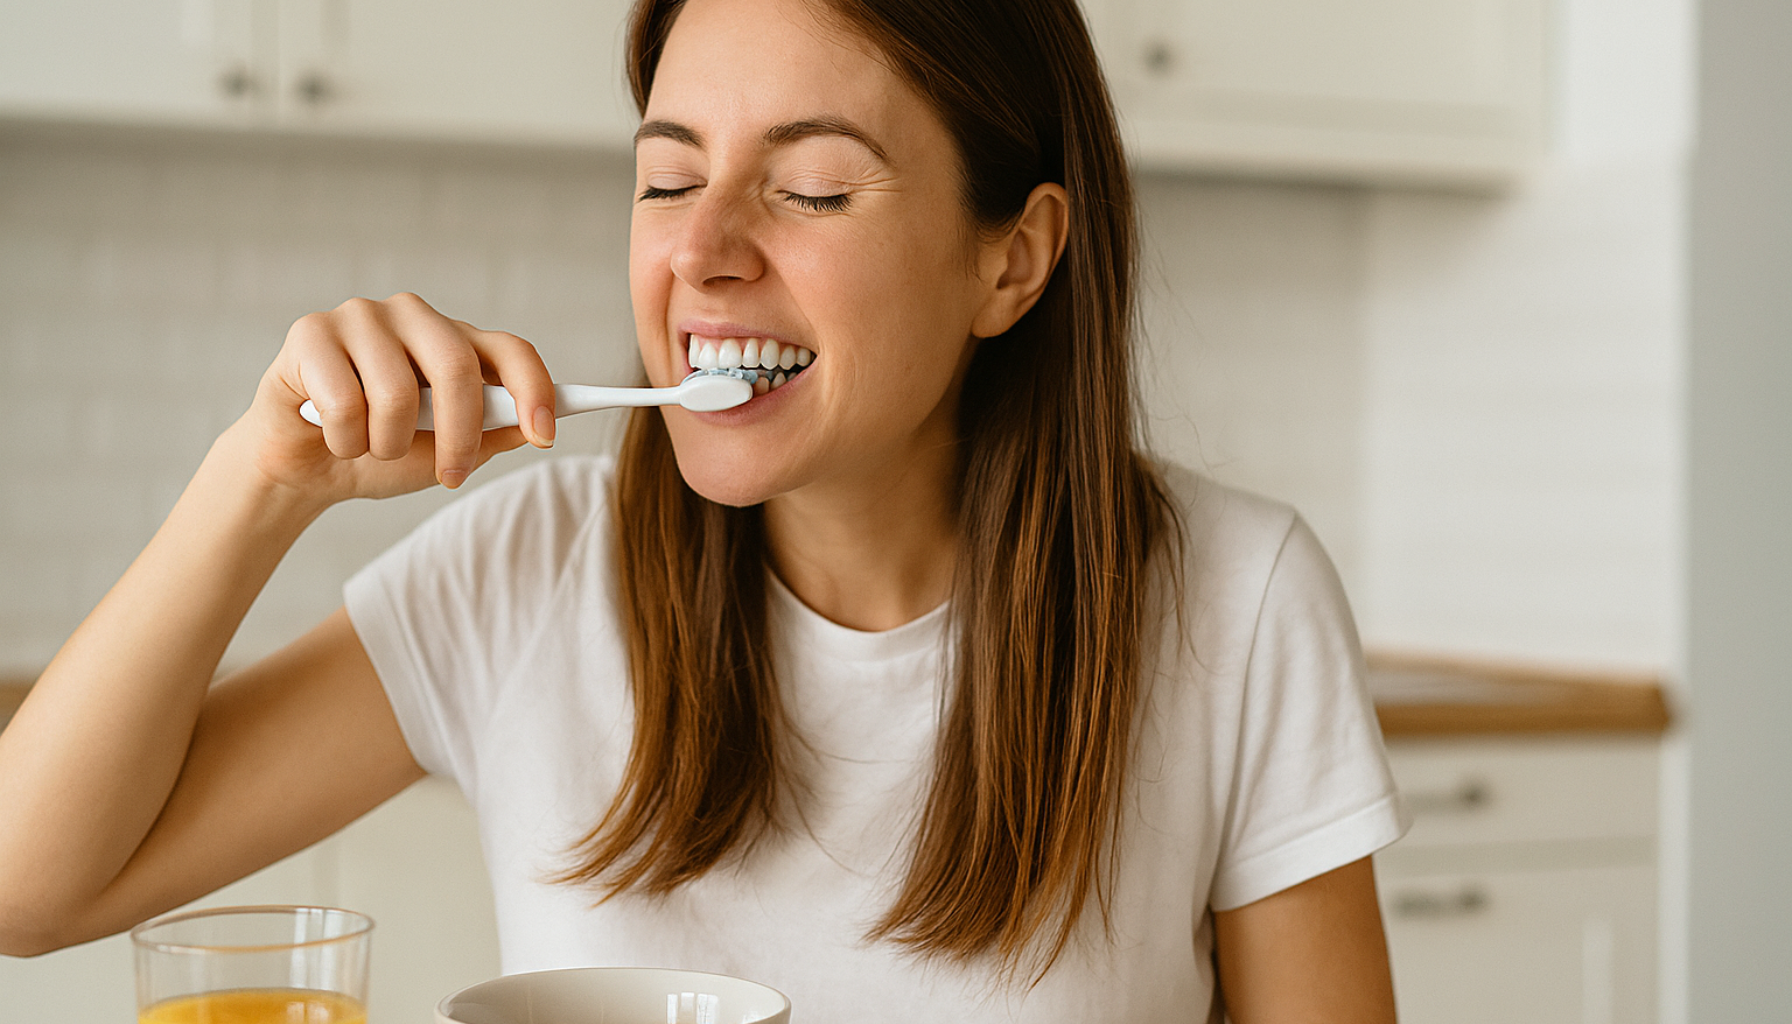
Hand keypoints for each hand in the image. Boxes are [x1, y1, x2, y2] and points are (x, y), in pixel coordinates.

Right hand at [236, 293, 555, 505]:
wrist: (304, 468)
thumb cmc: (379, 451)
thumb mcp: (444, 452)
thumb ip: (489, 436)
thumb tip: (534, 429)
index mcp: (455, 340)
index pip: (510, 350)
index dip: (534, 390)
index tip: (545, 437)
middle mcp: (414, 316)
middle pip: (458, 368)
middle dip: (459, 435)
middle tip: (450, 476)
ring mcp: (362, 317)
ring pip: (396, 393)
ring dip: (386, 445)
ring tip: (369, 447)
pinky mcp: (312, 332)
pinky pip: (344, 403)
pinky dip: (344, 441)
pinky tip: (330, 435)